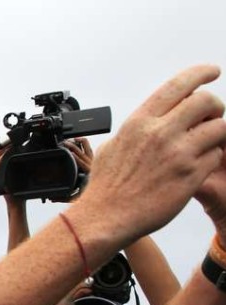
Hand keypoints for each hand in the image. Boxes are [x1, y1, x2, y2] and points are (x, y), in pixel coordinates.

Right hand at [54, 138, 94, 202]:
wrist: (102, 188)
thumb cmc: (89, 191)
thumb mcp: (77, 197)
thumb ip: (65, 198)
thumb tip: (53, 199)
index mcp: (87, 172)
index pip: (81, 161)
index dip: (73, 155)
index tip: (66, 151)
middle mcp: (91, 164)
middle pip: (81, 151)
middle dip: (70, 145)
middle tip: (62, 144)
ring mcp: (92, 159)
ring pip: (85, 145)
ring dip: (76, 141)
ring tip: (68, 140)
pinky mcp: (93, 156)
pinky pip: (87, 146)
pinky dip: (82, 141)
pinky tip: (76, 139)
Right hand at [73, 65, 225, 238]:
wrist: (105, 217)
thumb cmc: (106, 187)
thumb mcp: (113, 147)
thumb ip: (134, 131)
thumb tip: (143, 123)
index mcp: (140, 122)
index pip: (179, 85)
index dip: (201, 73)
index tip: (212, 71)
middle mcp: (160, 133)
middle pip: (207, 101)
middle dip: (215, 107)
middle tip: (212, 116)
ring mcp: (178, 154)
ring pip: (219, 128)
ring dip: (217, 134)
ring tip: (206, 145)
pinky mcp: (191, 175)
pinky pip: (216, 156)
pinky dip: (211, 159)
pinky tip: (197, 167)